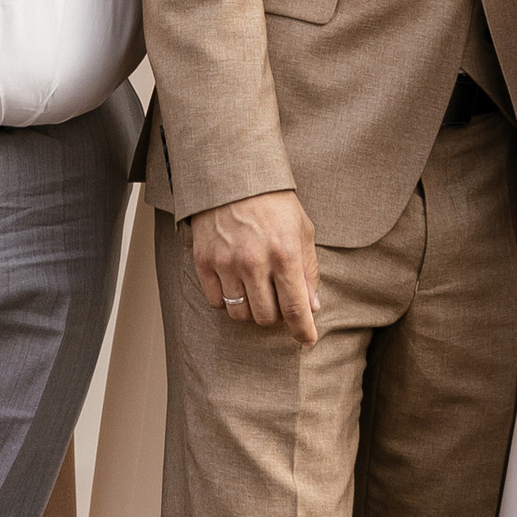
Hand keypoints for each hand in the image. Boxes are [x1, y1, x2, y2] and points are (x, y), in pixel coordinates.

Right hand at [191, 191, 321, 344]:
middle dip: (276, 316)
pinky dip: (228, 301)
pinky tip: (236, 284)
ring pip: (240, 314)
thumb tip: (312, 307)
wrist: (232, 176)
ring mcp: (226, 263)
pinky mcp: (204, 261)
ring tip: (257, 291)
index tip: (307, 340)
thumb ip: (308, 270)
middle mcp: (254, 262)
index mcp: (284, 253)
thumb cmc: (273, 202)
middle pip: (266, 317)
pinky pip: (216, 302)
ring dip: (252, 310)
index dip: (303, 330)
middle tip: (279, 300)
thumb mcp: (302, 230)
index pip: (295, 307)